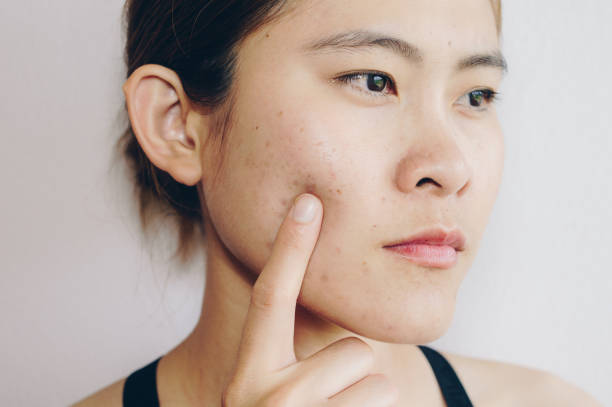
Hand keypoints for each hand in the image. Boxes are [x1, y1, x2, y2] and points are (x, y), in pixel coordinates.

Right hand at [221, 193, 398, 405]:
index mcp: (249, 374)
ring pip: (376, 382)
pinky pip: (385, 402)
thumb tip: (326, 299)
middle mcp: (261, 396)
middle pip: (351, 350)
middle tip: (326, 404)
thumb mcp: (271, 392)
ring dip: (365, 402)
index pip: (271, 297)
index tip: (309, 202)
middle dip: (352, 373)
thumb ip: (286, 352)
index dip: (290, 248)